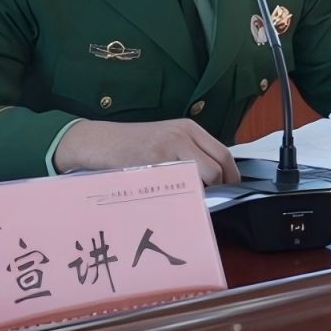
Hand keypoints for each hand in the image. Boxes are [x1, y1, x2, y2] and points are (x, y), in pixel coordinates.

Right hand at [54, 119, 241, 184]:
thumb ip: (190, 153)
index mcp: (189, 128)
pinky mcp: (154, 162)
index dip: (231, 176)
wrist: (100, 142)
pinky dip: (182, 196)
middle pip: (218, 166)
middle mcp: (183, 135)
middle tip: (214, 201)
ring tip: (192, 201)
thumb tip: (215, 179)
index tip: (230, 190)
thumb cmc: (132, 145)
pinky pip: (180, 185)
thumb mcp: (167, 140)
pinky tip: (173, 200)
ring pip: (203, 177)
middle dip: (221, 187)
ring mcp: (168, 148)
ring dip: (202, 193)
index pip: (224, 153)